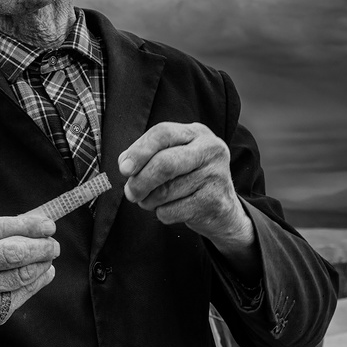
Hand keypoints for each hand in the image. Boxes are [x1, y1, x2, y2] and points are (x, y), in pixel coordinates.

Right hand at [0, 215, 58, 340]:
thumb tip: (40, 226)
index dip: (26, 225)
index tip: (48, 225)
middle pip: (9, 253)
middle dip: (38, 247)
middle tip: (53, 245)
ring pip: (20, 275)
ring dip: (41, 264)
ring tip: (49, 257)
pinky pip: (22, 293)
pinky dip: (38, 281)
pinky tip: (44, 273)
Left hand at [119, 122, 252, 248]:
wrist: (222, 208)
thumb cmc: (188, 177)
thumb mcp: (173, 156)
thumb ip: (148, 155)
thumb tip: (126, 165)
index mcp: (196, 133)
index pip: (163, 133)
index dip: (139, 151)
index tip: (124, 169)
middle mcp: (210, 150)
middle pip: (165, 164)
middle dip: (140, 181)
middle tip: (130, 193)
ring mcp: (215, 175)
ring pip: (166, 191)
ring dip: (149, 201)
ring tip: (149, 201)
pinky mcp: (215, 202)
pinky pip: (172, 211)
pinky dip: (162, 214)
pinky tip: (168, 209)